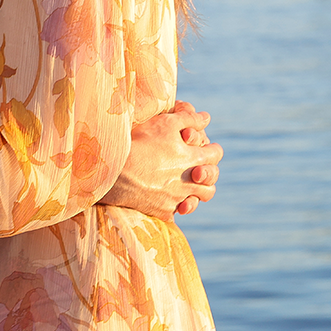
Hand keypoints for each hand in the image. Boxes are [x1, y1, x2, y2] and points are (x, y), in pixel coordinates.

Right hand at [101, 101, 222, 219]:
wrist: (115, 171)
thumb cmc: (140, 142)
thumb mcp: (166, 123)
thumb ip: (189, 119)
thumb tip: (206, 118)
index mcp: (194, 158)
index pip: (216, 154)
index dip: (213, 149)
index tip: (208, 147)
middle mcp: (190, 181)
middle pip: (211, 182)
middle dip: (208, 174)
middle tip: (199, 170)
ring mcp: (177, 199)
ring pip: (197, 200)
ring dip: (196, 193)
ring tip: (187, 187)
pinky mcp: (163, 212)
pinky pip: (175, 213)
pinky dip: (173, 206)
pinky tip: (166, 199)